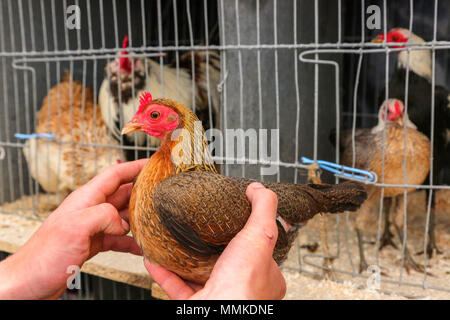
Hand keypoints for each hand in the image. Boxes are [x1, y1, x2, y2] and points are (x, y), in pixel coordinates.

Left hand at [0, 159, 146, 299]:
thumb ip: (103, 215)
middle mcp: (91, 209)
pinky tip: (142, 246)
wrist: (30, 282)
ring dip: (140, 218)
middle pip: (123, 194)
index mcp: (86, 198)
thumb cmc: (44, 256)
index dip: (135, 167)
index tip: (153, 164)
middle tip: (162, 194)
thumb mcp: (75, 227)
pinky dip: (132, 241)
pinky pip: (119, 238)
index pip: (115, 174)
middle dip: (143, 192)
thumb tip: (123, 222)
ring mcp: (93, 227)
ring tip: (156, 220)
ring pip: (124, 216)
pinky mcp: (94, 243)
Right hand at [145, 182, 285, 299]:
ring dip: (184, 259)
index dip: (250, 236)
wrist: (218, 315)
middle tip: (201, 231)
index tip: (236, 222)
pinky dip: (164, 272)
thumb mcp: (260, 236)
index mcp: (265, 278)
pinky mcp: (195, 305)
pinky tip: (154, 259)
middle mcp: (243, 291)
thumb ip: (263, 209)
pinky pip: (176, 286)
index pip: (260, 253)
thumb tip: (259, 189)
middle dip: (212, 248)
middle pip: (227, 264)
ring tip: (175, 240)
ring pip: (199, 276)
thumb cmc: (243, 286)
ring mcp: (218, 298)